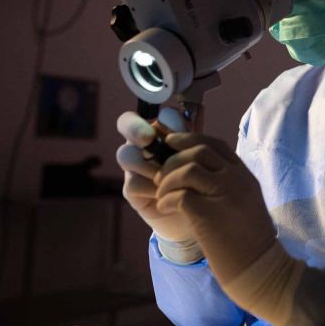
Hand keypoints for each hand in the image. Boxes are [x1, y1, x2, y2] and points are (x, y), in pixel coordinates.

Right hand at [115, 108, 194, 243]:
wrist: (197, 214)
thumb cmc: (197, 180)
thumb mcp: (198, 157)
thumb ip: (194, 136)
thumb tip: (198, 111)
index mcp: (159, 131)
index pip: (152, 112)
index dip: (158, 117)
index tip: (171, 124)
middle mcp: (142, 144)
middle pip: (126, 124)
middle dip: (135, 129)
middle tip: (149, 138)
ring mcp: (134, 166)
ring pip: (127, 154)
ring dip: (149, 164)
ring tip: (170, 176)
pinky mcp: (131, 190)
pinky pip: (134, 182)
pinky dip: (152, 188)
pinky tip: (168, 195)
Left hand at [154, 132, 276, 284]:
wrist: (261, 268)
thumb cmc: (249, 239)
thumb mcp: (244, 201)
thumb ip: (226, 182)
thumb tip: (192, 168)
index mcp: (244, 175)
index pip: (215, 144)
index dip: (188, 139)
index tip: (171, 144)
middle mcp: (237, 179)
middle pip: (199, 150)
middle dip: (173, 159)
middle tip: (160, 175)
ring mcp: (225, 195)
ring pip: (187, 169)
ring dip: (167, 180)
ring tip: (162, 194)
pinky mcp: (210, 215)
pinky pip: (179, 195)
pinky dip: (166, 199)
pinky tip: (166, 208)